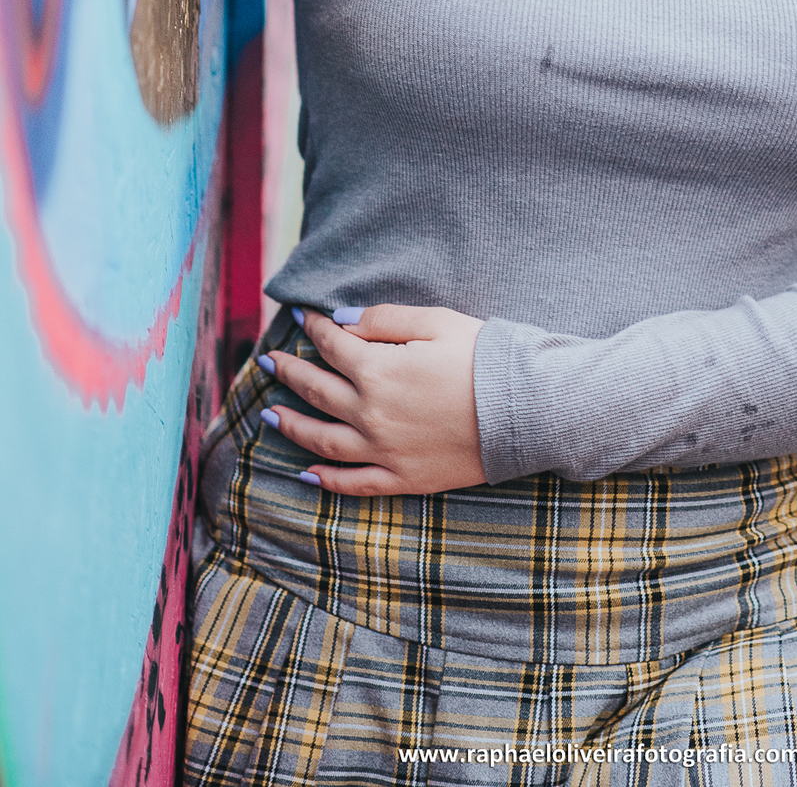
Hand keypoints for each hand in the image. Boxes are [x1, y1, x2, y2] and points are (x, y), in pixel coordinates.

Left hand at [262, 304, 485, 495]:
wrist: (524, 410)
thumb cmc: (483, 359)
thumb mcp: (436, 322)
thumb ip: (384, 320)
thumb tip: (342, 320)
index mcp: (377, 370)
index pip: (332, 346)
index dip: (313, 328)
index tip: (301, 318)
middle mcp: (370, 413)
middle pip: (316, 390)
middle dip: (288, 373)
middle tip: (267, 362)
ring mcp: (383, 451)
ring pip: (321, 440)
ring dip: (291, 425)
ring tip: (269, 415)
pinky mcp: (401, 478)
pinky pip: (353, 483)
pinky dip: (326, 479)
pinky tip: (307, 473)